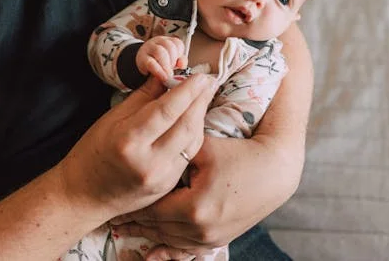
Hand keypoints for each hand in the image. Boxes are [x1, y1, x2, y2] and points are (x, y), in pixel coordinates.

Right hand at [57, 74, 216, 223]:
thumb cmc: (93, 152)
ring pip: (193, 141)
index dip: (187, 90)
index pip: (167, 110)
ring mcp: (161, 178)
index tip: (200, 76)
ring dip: (200, 116)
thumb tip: (166, 74)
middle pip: (186, 126)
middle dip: (201, 100)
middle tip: (208, 82)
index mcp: (129, 141)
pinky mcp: (168, 185)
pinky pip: (188, 154)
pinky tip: (193, 119)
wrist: (84, 195)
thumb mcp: (113, 118)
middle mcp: (149, 162)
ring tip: (203, 96)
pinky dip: (193, 134)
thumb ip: (144, 97)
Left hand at [109, 136, 288, 254]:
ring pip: (170, 240)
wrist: (275, 171)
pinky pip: (187, 250)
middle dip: (136, 221)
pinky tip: (151, 254)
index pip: (152, 208)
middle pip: (158, 227)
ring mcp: (211, 237)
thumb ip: (174, 148)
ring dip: (149, 234)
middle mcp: (200, 228)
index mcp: (193, 206)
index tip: (115, 202)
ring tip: (127, 228)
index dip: (133, 205)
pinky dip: (168, 251)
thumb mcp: (204, 148)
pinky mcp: (220, 239)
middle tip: (113, 217)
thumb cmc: (240, 154)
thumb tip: (149, 139)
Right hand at [136, 36, 187, 81]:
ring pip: (160, 52)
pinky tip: (163, 77)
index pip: (177, 43)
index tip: (180, 65)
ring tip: (168, 74)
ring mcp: (149, 49)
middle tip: (173, 70)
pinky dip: (159, 71)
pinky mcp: (142, 58)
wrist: (142, 62)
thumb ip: (180, 61)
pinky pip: (151, 63)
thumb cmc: (160, 61)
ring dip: (166, 65)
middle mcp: (158, 42)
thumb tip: (182, 65)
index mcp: (168, 41)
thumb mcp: (172, 60)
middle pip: (169, 46)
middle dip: (173, 60)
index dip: (180, 54)